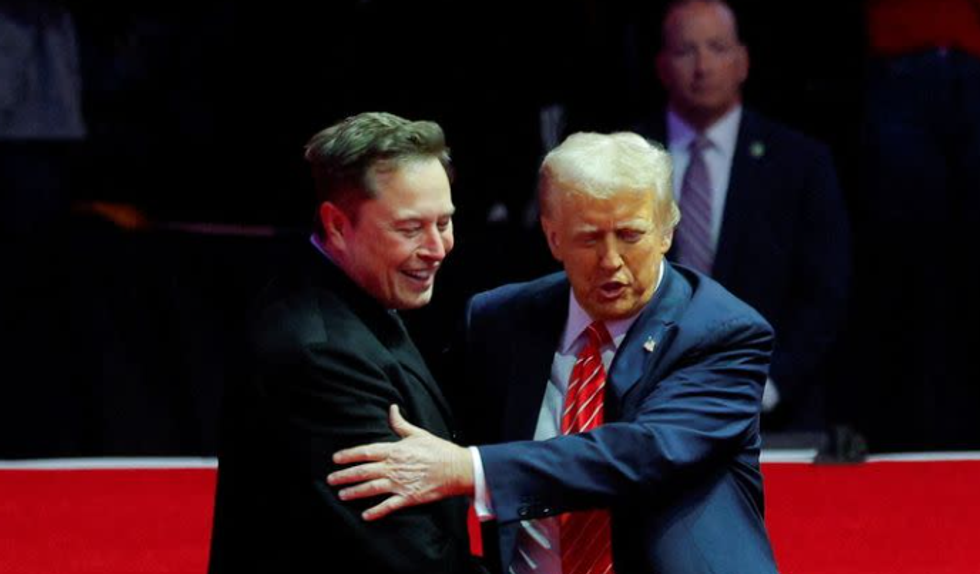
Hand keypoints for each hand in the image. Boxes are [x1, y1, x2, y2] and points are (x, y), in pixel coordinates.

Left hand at [328, 405, 473, 519]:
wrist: (457, 469)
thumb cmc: (438, 450)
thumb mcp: (418, 433)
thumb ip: (400, 423)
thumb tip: (391, 408)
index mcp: (395, 450)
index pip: (366, 452)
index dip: (349, 455)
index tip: (336, 459)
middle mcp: (394, 467)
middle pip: (364, 471)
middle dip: (345, 475)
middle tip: (331, 479)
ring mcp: (400, 483)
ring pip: (371, 488)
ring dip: (355, 492)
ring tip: (342, 494)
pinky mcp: (409, 497)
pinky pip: (388, 506)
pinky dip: (376, 511)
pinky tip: (365, 515)